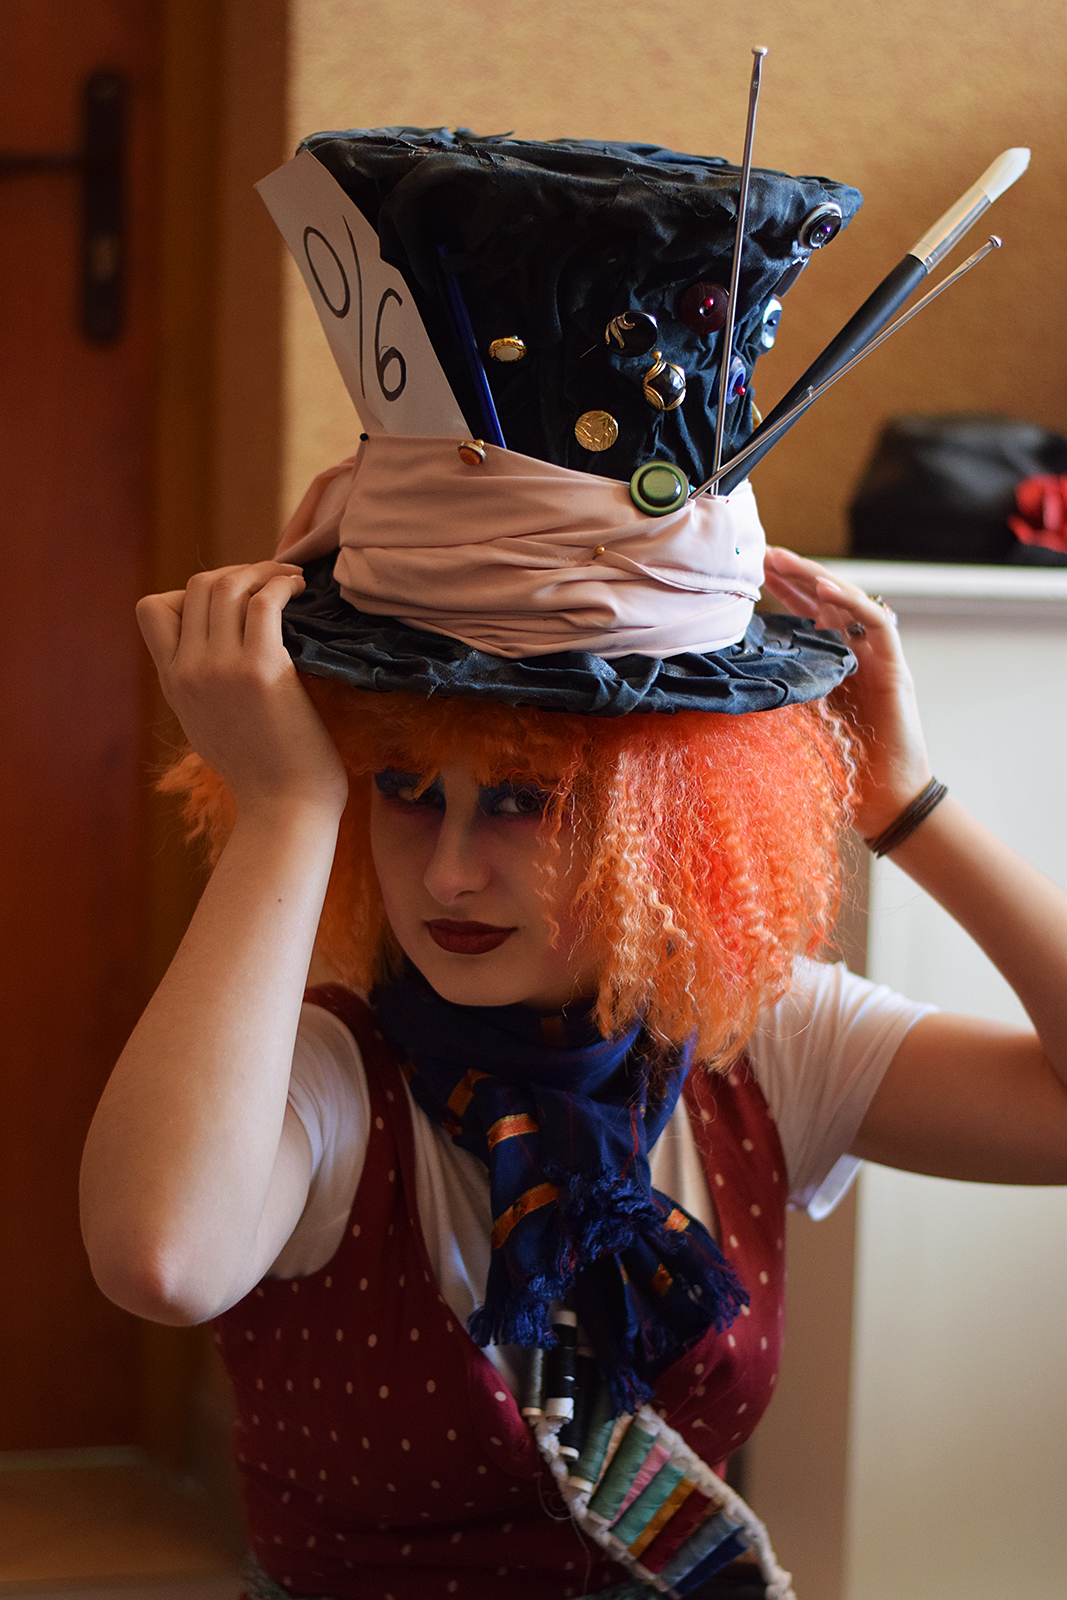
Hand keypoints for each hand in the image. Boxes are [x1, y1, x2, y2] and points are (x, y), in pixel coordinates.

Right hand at [136, 562, 348, 816]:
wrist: (284, 810)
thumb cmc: (264, 773)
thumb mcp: (210, 724)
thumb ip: (202, 685)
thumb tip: (220, 646)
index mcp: (172, 683)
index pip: (153, 608)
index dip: (189, 593)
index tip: (230, 603)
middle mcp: (188, 671)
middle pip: (195, 586)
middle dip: (237, 572)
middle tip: (271, 582)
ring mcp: (220, 669)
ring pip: (226, 585)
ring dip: (262, 571)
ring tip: (290, 581)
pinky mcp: (261, 670)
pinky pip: (263, 602)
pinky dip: (281, 585)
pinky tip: (299, 591)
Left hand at [762, 547, 931, 838]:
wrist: (882, 799)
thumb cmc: (839, 768)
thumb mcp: (795, 722)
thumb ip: (777, 694)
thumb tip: (732, 680)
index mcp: (830, 663)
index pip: (807, 615)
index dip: (783, 591)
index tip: (752, 573)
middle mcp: (855, 654)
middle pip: (826, 601)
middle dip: (794, 574)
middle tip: (762, 553)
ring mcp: (877, 658)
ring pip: (849, 602)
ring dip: (815, 578)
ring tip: (784, 560)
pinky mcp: (895, 667)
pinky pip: (876, 622)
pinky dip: (851, 602)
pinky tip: (823, 589)